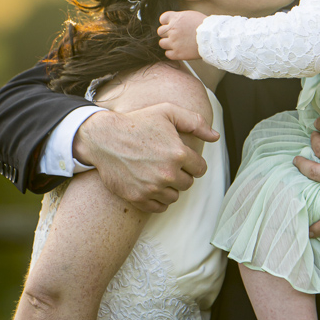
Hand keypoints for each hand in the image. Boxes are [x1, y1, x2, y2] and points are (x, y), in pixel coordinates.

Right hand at [73, 104, 214, 212]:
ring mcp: (152, 188)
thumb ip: (195, 122)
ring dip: (170, 188)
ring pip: (174, 197)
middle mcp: (167, 173)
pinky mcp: (137, 198)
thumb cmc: (138, 122)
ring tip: (158, 174)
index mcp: (178, 154)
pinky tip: (152, 186)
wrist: (104, 138)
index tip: (183, 158)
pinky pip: (159, 208)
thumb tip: (216, 137)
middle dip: (181, 174)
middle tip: (168, 164)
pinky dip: (158, 200)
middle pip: (188, 183)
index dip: (193, 162)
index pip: (200, 169)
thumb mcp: (168, 112)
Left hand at [157, 11, 204, 60]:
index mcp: (176, 18)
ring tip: (178, 43)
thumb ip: (178, 17)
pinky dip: (172, 53)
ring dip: (168, 43)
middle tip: (177, 35)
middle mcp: (172, 30)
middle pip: (160, 31)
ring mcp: (174, 42)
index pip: (162, 19)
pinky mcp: (177, 53)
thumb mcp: (190, 15)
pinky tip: (180, 50)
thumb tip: (171, 21)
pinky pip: (167, 54)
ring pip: (162, 43)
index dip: (167, 22)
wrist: (213, 37)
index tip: (172, 25)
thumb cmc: (204, 26)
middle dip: (167, 33)